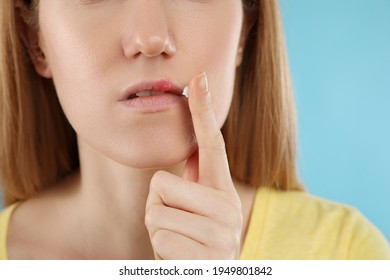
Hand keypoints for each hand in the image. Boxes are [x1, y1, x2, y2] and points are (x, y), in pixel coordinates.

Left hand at [145, 73, 242, 258]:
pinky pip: (159, 238)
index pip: (212, 143)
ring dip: (158, 228)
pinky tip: (179, 256)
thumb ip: (198, 181)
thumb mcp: (200, 209)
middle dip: (157, 205)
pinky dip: (161, 250)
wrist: (210, 276)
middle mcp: (229, 208)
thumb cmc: (197, 239)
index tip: (198, 78)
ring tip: (178, 239)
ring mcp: (221, 234)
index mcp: (223, 190)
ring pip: (155, 213)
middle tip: (175, 221)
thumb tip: (194, 148)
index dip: (204, 110)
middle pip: (161, 184)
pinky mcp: (207, 258)